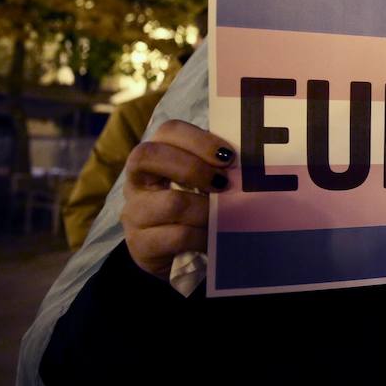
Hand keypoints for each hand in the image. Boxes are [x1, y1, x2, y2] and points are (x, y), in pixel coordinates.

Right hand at [121, 120, 234, 280]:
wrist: (171, 254)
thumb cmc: (193, 210)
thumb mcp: (201, 185)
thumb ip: (216, 170)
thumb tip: (251, 166)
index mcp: (155, 157)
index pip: (168, 131)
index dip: (199, 139)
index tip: (228, 156)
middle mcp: (137, 181)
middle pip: (150, 156)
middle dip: (194, 168)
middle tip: (223, 184)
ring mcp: (134, 213)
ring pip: (171, 202)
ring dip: (206, 210)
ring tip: (223, 217)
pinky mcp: (141, 244)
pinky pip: (178, 236)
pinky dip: (203, 237)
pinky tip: (214, 239)